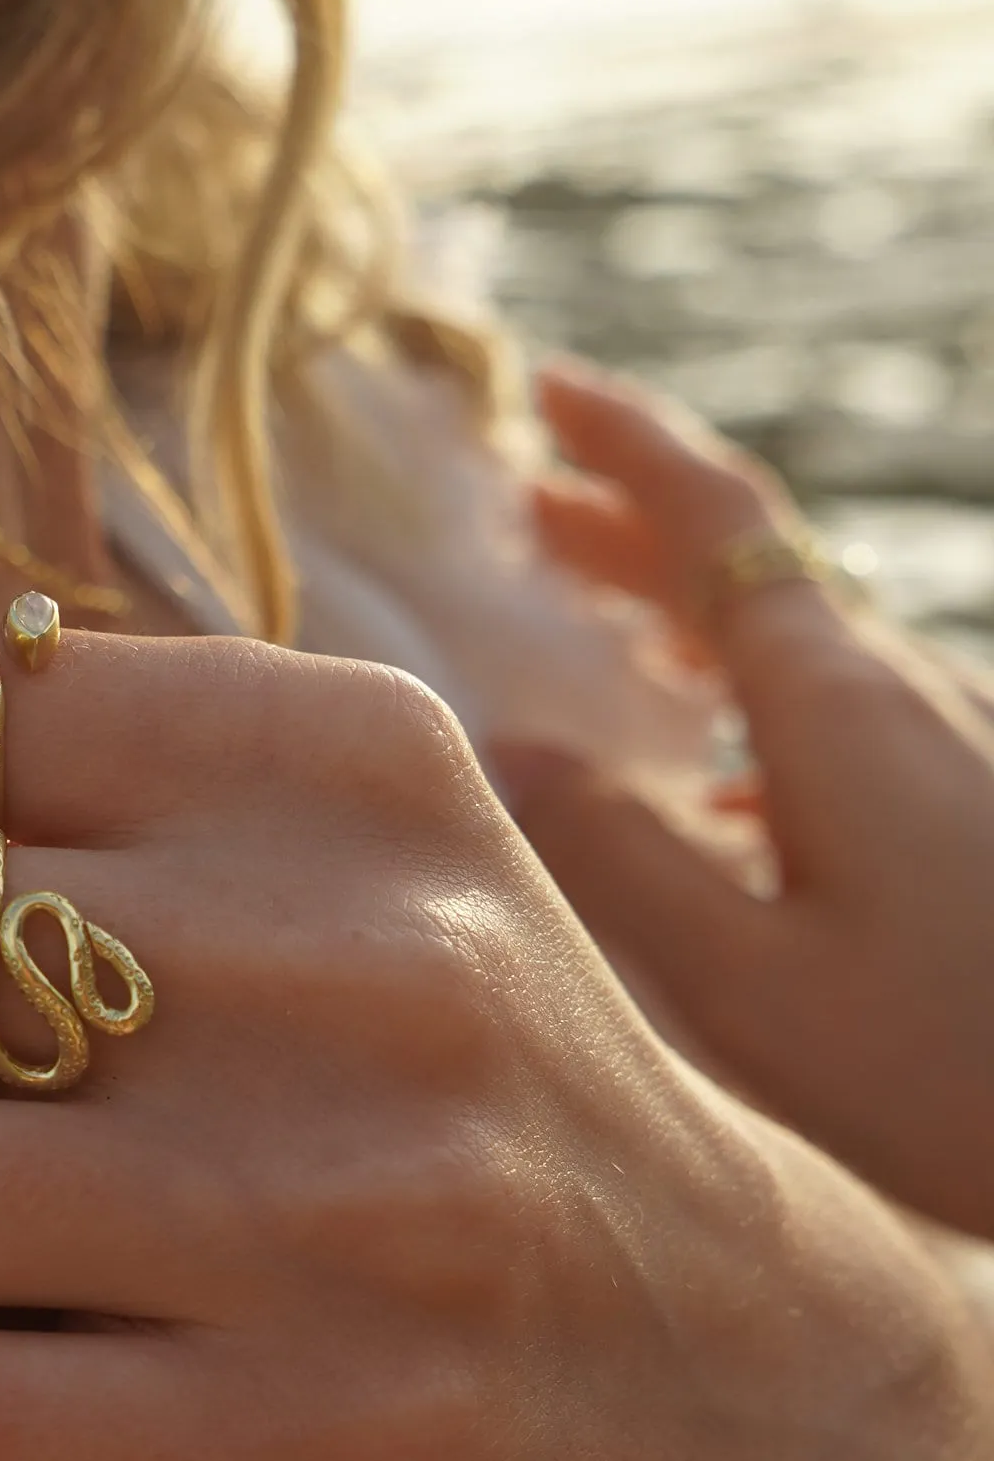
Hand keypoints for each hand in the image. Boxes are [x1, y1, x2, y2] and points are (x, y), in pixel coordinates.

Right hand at [510, 360, 993, 1239]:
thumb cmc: (955, 1073)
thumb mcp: (748, 984)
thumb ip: (620, 857)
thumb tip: (514, 749)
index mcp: (835, 705)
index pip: (716, 518)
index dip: (624, 443)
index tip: (544, 386)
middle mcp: (906, 696)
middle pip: (756, 569)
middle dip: (634, 526)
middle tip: (525, 511)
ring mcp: (959, 748)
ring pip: (808, 642)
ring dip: (697, 617)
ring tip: (605, 635)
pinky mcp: (984, 812)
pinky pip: (849, 714)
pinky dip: (758, 702)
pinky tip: (728, 786)